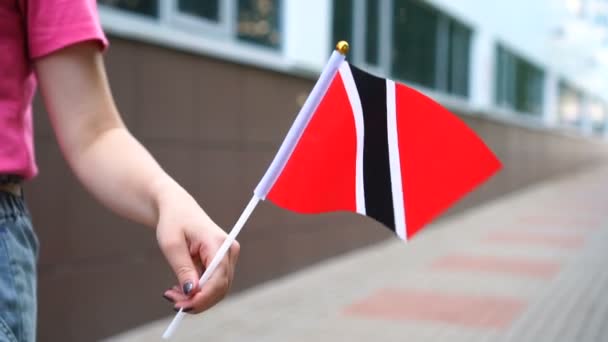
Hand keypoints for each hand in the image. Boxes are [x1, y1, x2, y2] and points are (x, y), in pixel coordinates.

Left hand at [155, 184, 239, 313]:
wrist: (177, 208)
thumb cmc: (173, 221)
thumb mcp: (172, 245)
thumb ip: (183, 269)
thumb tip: (192, 292)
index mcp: (218, 243)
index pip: (219, 278)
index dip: (203, 297)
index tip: (182, 306)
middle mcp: (229, 251)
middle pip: (220, 287)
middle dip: (197, 300)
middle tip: (173, 303)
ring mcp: (227, 257)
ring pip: (217, 290)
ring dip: (196, 298)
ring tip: (172, 295)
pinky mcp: (221, 263)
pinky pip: (213, 285)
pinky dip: (197, 292)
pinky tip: (179, 289)